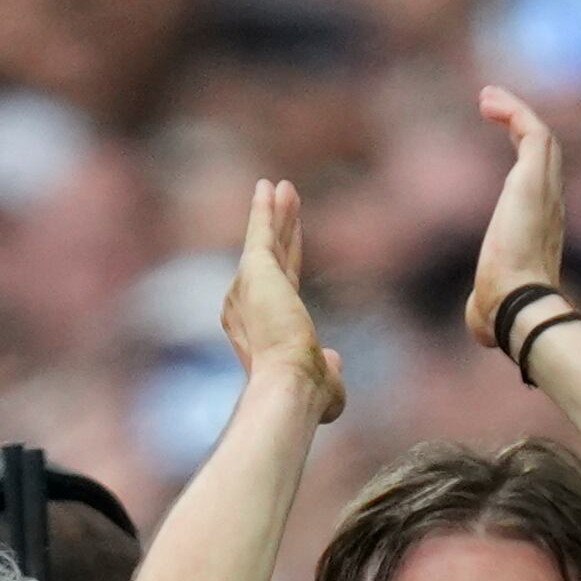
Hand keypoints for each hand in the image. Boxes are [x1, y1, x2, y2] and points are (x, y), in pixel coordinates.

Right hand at [221, 176, 340, 415]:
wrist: (288, 384)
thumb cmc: (305, 395)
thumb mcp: (324, 382)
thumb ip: (329, 368)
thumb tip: (336, 358)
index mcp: (260, 330)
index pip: (280, 284)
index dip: (288, 258)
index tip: (293, 237)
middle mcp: (245, 307)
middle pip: (271, 257)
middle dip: (279, 228)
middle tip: (286, 198)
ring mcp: (246, 287)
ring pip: (266, 241)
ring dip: (274, 212)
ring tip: (282, 186)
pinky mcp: (253, 270)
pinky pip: (260, 231)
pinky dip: (264, 209)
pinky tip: (269, 186)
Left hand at [464, 86, 566, 349]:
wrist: (517, 307)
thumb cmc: (502, 314)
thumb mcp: (490, 307)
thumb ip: (484, 307)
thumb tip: (478, 326)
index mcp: (543, 229)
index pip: (539, 181)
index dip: (523, 154)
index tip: (503, 135)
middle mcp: (551, 204)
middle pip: (545, 151)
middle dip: (520, 122)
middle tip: (491, 103)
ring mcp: (545, 190)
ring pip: (541, 135)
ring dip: (515, 110)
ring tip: (487, 96)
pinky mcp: (533, 179)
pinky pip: (532, 130)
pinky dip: (513, 111)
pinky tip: (488, 102)